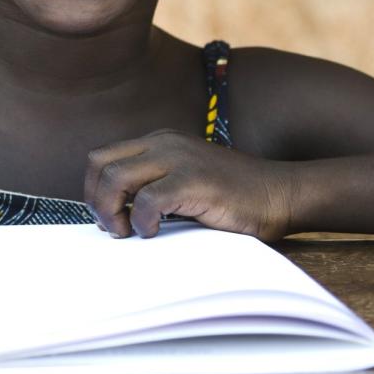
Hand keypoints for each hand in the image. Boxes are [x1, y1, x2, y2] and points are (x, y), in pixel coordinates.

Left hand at [83, 130, 294, 241]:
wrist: (280, 194)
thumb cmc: (232, 199)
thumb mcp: (184, 182)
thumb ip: (152, 187)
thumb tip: (112, 215)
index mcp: (159, 141)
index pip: (102, 157)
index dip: (94, 190)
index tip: (107, 218)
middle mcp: (164, 143)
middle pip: (100, 164)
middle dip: (96, 200)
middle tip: (113, 228)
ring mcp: (179, 158)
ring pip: (115, 178)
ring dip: (111, 211)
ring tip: (129, 232)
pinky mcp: (194, 180)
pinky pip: (147, 199)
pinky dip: (142, 221)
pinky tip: (155, 231)